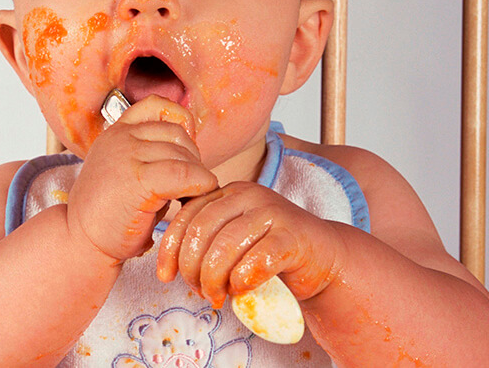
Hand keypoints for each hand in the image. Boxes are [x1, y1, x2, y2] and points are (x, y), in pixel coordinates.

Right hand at [66, 95, 218, 263]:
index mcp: (116, 132)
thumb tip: (193, 156)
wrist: (79, 243)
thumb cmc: (108, 215)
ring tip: (187, 197)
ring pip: (184, 155)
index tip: (183, 152)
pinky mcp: (138, 179)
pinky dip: (200, 186)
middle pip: (177, 134)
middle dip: (192, 159)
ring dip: (197, 176)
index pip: (158, 106)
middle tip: (188, 186)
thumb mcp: (125, 172)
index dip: (181, 124)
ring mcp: (127, 155)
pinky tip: (191, 201)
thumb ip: (151, 155)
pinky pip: (185, 174)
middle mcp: (121, 138)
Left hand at [157, 181, 342, 307]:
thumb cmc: (270, 252)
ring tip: (218, 296)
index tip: (165, 276)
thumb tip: (169, 267)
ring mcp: (272, 212)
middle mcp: (248, 194)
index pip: (186, 216)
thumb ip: (205, 241)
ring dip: (215, 279)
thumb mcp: (232, 239)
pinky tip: (242, 289)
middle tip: (200, 291)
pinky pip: (257, 260)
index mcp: (227, 192)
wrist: (323, 257)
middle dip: (192, 268)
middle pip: (201, 230)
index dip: (170, 250)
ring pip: (225, 246)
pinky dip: (243, 280)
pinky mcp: (293, 236)